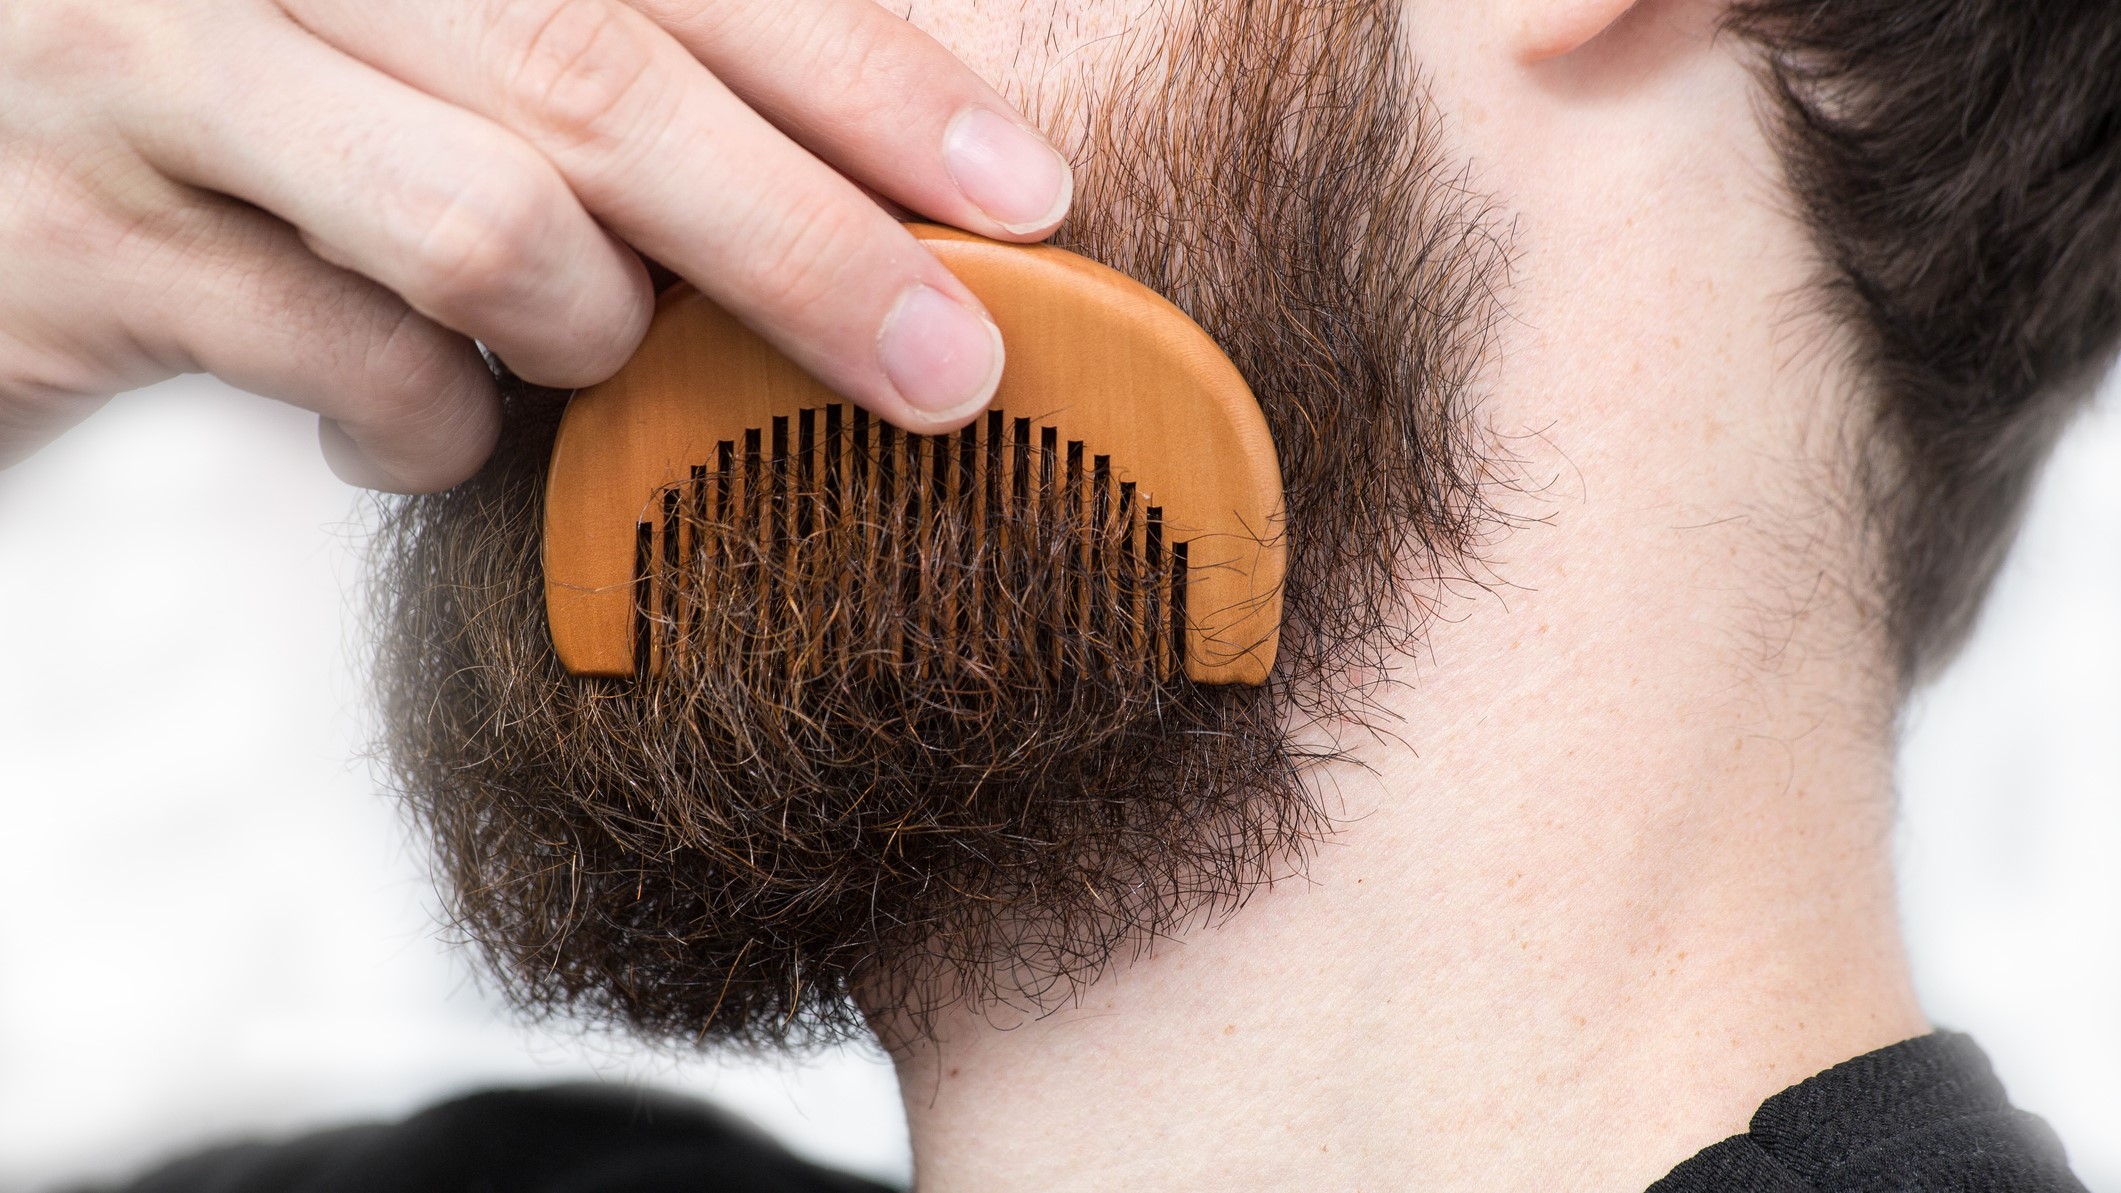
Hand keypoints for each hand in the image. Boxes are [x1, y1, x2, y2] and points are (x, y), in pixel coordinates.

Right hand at [0, 0, 1070, 490]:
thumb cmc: (246, 90)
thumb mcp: (413, 30)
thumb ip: (593, 46)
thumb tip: (862, 134)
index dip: (869, 75)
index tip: (1023, 189)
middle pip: (604, 83)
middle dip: (812, 242)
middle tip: (954, 364)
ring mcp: (152, 72)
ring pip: (487, 225)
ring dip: (591, 332)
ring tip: (582, 352)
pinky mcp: (81, 244)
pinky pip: (347, 364)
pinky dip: (435, 433)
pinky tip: (428, 430)